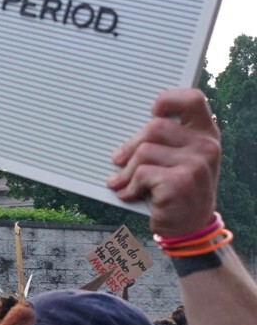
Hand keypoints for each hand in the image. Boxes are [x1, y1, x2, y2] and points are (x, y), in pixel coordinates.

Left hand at [107, 88, 219, 237]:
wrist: (189, 226)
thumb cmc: (177, 188)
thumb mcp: (178, 160)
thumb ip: (164, 141)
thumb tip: (126, 131)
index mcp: (205, 134)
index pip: (192, 100)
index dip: (168, 99)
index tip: (152, 111)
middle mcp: (206, 146)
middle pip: (154, 127)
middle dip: (130, 147)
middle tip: (117, 160)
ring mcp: (196, 164)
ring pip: (143, 151)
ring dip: (126, 171)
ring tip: (123, 183)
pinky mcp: (181, 182)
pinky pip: (141, 174)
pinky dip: (129, 186)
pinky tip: (130, 195)